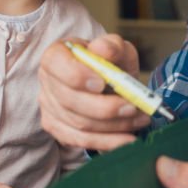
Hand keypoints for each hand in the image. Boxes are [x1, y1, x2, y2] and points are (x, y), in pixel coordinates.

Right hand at [38, 34, 150, 151]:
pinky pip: (81, 141)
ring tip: (140, 120)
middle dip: (105, 107)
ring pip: (79, 124)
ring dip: (113, 125)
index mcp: (55, 56)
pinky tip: (128, 139)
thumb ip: (112, 45)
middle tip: (133, 107)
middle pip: (70, 101)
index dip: (78, 76)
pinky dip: (107, 142)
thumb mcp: (117, 48)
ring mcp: (49, 108)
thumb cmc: (110, 62)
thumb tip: (103, 50)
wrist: (108, 82)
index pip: (57, 64)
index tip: (102, 83)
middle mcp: (47, 82)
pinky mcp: (58, 129)